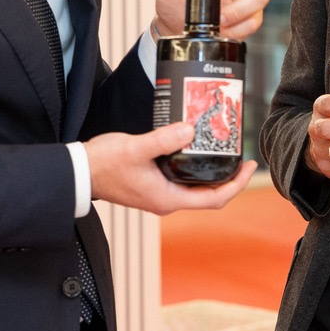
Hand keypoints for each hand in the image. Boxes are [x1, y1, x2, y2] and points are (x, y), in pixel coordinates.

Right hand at [85, 121, 255, 214]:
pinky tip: (195, 147)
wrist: (79, 173)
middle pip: (209, 194)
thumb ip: (163, 140)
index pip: (214, 198)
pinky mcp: (153, 185)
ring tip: (223, 149)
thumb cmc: (103, 165)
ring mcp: (160, 194)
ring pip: (195, 186)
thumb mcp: (135, 149)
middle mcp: (167, 200)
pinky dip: (195, 166)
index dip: (236, 184)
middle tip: (241, 154)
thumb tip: (190, 130)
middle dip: (229, 176)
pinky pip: (182, 179)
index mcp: (168, 199)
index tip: (249, 165)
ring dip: (212, 171)